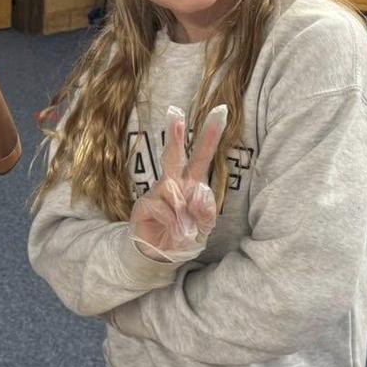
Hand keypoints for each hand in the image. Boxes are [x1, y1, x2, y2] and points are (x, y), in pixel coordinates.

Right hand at [130, 105, 227, 263]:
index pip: (202, 155)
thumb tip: (199, 195)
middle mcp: (174, 182)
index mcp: (192, 182)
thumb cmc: (185, 235)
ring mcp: (157, 193)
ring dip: (183, 211)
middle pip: (174, 155)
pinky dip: (174, 223)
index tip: (222, 110)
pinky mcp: (144, 206)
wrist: (162, 255)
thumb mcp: (204, 227)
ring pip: (172, 188)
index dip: (211, 134)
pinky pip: (163, 208)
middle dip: (175, 134)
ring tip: (186, 230)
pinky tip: (177, 233)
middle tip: (175, 112)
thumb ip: (206, 212)